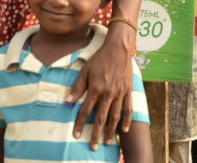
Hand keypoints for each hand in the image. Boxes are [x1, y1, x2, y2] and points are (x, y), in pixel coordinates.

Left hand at [67, 23, 134, 148]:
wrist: (118, 50)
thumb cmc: (99, 59)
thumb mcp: (85, 71)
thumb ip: (77, 87)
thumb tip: (68, 101)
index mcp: (96, 89)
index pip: (86, 110)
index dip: (81, 124)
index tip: (76, 135)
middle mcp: (109, 94)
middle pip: (102, 118)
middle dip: (96, 134)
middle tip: (93, 147)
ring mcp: (120, 94)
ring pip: (115, 117)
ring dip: (111, 131)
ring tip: (107, 143)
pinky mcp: (128, 92)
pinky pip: (128, 109)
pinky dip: (127, 121)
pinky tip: (123, 130)